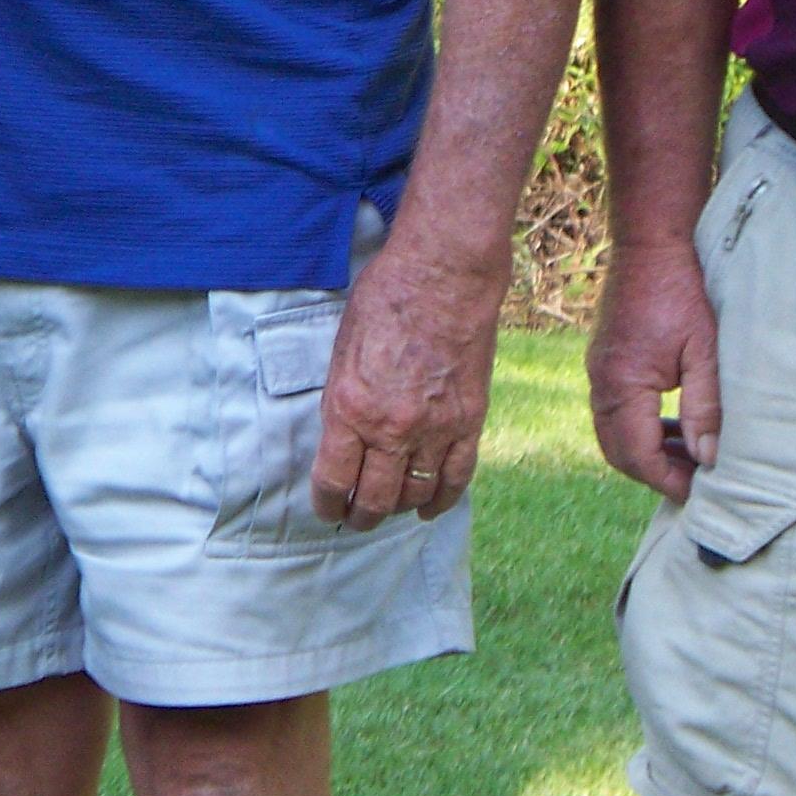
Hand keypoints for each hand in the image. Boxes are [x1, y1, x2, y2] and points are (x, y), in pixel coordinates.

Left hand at [310, 237, 502, 527]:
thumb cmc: (385, 301)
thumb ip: (342, 400)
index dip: (327, 504)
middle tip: (355, 519)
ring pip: (414, 495)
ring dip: (398, 509)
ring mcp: (434, 429)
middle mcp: (391, 428)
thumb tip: (341, 438)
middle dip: (360, 517)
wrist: (443, 276)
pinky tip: (429, 509)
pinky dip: (441, 500)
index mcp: (349, 408)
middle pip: (374, 500)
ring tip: (389, 510)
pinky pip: (456, 478)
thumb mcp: (342, 351)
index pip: (334, 481)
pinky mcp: (468, 422)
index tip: (326, 508)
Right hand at [589, 236, 720, 501]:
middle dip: (655, 475)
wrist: (649, 246)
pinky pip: (613, 414)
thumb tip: (708, 458)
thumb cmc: (682, 292)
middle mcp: (601, 383)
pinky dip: (639, 430)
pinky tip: (673, 428)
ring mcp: (598, 373)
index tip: (701, 493)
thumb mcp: (705, 351)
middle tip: (696, 483)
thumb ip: (705, 407)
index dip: (669, 480)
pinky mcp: (603, 364)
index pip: (639, 455)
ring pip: (613, 436)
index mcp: (624, 383)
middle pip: (619, 453)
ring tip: (690, 458)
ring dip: (647, 454)